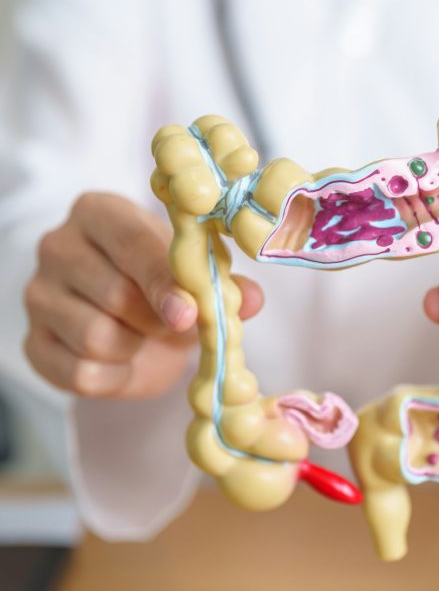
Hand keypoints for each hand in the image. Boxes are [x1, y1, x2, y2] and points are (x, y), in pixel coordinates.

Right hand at [24, 192, 262, 398]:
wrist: (132, 324)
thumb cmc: (163, 284)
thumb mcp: (194, 273)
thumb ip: (223, 283)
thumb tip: (253, 299)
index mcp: (98, 212)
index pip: (130, 244)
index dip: (163, 283)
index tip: (189, 313)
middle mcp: (57, 246)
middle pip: (114, 295)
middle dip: (155, 321)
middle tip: (173, 325)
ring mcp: (38, 295)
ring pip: (95, 337)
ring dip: (134, 348)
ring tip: (142, 336)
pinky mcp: (33, 343)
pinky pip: (80, 373)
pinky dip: (114, 377)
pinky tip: (122, 361)